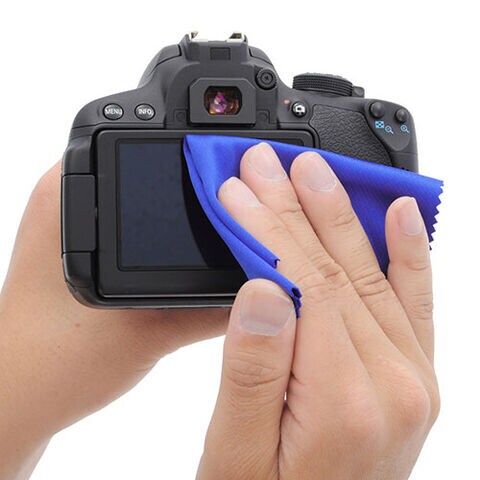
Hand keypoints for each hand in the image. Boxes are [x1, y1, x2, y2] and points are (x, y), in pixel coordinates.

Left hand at [0, 162, 227, 478]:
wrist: (18, 397)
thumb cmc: (56, 364)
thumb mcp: (150, 331)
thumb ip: (212, 306)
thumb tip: (267, 285)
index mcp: (70, 194)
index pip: (143, 142)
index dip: (198, 152)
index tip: (237, 170)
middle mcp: (65, 195)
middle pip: (148, 163)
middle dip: (196, 182)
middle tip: (237, 204)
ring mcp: (69, 218)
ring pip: (141, 191)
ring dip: (179, 207)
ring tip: (216, 225)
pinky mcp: (77, 242)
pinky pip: (130, 217)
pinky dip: (161, 229)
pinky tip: (184, 252)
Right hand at [197, 143, 439, 478]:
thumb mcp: (235, 450)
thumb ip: (252, 370)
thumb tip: (262, 288)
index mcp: (347, 402)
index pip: (306, 284)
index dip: (266, 229)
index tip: (237, 189)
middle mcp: (395, 386)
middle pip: (338, 269)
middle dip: (295, 209)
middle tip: (267, 163)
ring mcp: (413, 379)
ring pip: (371, 274)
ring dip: (338, 216)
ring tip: (314, 170)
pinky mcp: (413, 377)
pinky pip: (414, 302)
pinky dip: (409, 253)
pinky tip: (401, 213)